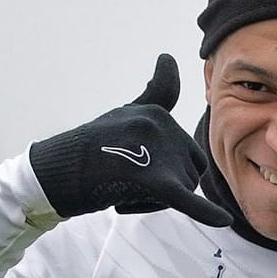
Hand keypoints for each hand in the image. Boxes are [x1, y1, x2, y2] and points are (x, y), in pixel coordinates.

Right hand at [29, 54, 232, 226]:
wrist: (53, 174)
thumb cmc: (89, 148)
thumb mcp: (123, 113)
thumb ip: (154, 93)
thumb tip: (170, 59)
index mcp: (155, 113)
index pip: (184, 145)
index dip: (173, 159)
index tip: (159, 154)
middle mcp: (159, 126)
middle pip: (188, 170)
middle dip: (164, 184)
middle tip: (122, 184)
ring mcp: (156, 152)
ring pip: (183, 189)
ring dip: (156, 200)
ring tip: (120, 192)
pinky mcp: (154, 181)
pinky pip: (186, 199)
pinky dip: (205, 213)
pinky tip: (222, 219)